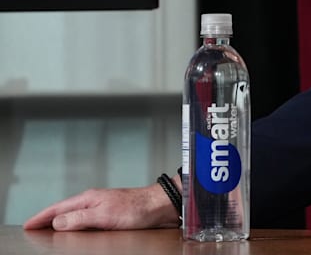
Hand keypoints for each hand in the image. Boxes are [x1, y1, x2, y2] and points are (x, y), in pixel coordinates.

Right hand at [23, 181, 179, 230]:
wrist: (162, 206)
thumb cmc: (138, 208)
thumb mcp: (104, 215)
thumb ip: (79, 218)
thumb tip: (57, 223)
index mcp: (89, 198)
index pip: (58, 209)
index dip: (42, 217)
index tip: (28, 224)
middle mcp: (95, 201)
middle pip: (65, 211)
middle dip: (49, 219)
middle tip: (35, 227)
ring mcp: (104, 208)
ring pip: (77, 216)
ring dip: (63, 223)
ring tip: (52, 231)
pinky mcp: (113, 215)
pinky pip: (89, 221)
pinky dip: (79, 226)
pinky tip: (80, 232)